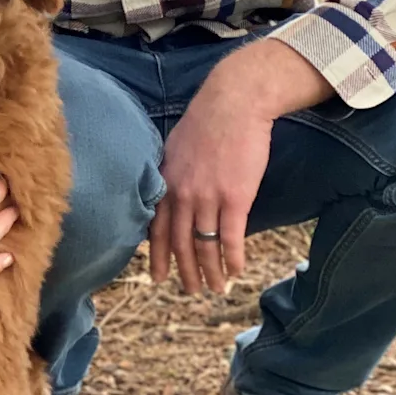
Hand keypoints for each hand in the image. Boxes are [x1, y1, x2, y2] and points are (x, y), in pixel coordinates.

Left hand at [149, 86, 272, 294]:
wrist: (234, 103)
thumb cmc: (207, 122)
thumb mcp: (176, 148)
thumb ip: (172, 175)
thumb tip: (171, 195)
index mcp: (166, 181)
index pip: (157, 227)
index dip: (158, 255)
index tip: (158, 277)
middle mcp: (182, 193)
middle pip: (180, 243)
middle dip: (185, 272)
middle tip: (190, 291)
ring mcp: (208, 197)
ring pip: (205, 246)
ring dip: (211, 272)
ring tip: (216, 288)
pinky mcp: (235, 198)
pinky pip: (231, 238)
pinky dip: (233, 259)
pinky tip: (237, 271)